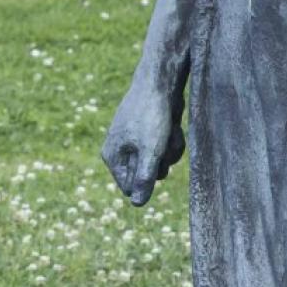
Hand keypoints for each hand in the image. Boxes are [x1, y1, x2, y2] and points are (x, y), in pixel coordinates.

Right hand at [102, 81, 185, 205]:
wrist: (161, 82)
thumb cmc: (152, 116)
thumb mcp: (150, 150)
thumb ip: (144, 177)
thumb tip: (137, 205)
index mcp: (112, 157)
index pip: (130, 187)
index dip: (147, 179)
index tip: (156, 162)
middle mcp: (122, 151)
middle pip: (149, 175)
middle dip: (162, 163)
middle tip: (163, 145)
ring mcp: (138, 141)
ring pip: (162, 161)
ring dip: (171, 149)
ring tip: (169, 132)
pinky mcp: (153, 133)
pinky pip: (166, 147)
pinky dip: (173, 139)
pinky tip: (173, 126)